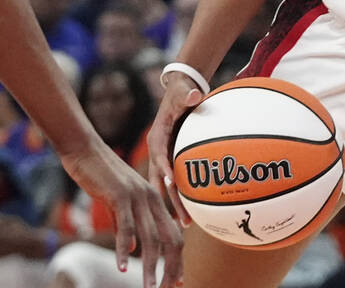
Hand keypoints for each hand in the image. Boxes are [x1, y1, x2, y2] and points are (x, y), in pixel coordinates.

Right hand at [59, 138, 182, 287]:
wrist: (85, 150)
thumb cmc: (102, 175)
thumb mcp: (120, 201)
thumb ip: (129, 222)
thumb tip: (132, 248)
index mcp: (156, 200)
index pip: (174, 235)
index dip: (177, 260)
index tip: (178, 281)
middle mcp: (152, 199)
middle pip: (169, 239)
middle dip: (171, 268)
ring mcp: (137, 197)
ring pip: (150, 238)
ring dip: (150, 267)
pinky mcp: (119, 196)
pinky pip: (124, 227)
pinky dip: (124, 249)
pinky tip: (122, 266)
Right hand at [146, 74, 204, 227]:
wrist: (177, 92)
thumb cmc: (181, 93)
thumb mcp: (183, 92)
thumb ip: (188, 95)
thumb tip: (195, 94)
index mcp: (157, 136)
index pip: (160, 154)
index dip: (165, 167)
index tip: (172, 182)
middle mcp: (157, 150)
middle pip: (162, 178)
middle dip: (171, 198)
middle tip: (182, 220)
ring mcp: (161, 157)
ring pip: (166, 185)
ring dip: (175, 204)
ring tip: (185, 225)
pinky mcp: (167, 161)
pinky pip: (171, 182)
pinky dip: (177, 196)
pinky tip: (186, 213)